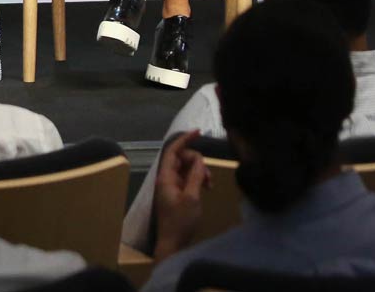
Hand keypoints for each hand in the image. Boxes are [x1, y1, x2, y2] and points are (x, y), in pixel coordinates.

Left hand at [153, 130, 209, 258]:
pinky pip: (186, 178)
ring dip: (198, 171)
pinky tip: (206, 187)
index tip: (198, 132)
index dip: (184, 140)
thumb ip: (194, 176)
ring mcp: (170, 185)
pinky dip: (196, 179)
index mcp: (165, 176)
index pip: (172, 151)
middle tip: (208, 177)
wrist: (173, 242)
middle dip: (196, 161)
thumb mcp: (192, 197)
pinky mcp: (176, 193)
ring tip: (209, 184)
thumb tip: (198, 158)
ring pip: (185, 168)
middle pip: (181, 158)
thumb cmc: (181, 221)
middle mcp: (166, 178)